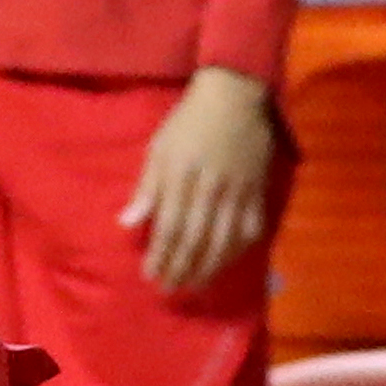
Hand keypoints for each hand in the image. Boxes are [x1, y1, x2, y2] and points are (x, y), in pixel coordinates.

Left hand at [123, 64, 279, 295]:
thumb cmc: (188, 122)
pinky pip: (251, 229)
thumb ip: (147, 189)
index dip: (160, 255)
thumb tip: (128, 224)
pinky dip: (238, 250)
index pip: (169, 227)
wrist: (234, 97)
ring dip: (209, 268)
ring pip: (225, 241)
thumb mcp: (159, 149)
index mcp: (181, 177)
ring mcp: (238, 192)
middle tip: (170, 289)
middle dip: (182, 269)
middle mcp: (210, 189)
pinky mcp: (258, 191)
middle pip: (196, 239)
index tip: (150, 276)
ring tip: (195, 286)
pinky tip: (225, 263)